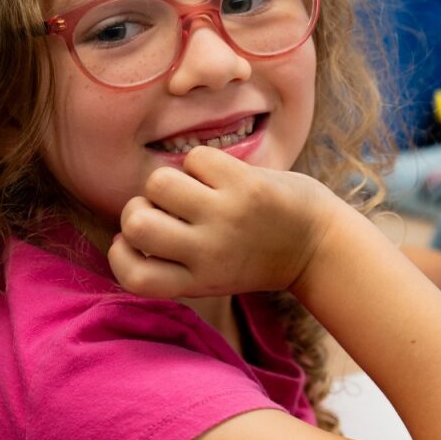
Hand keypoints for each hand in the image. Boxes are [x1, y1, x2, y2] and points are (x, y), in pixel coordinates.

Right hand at [108, 146, 342, 298]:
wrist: (320, 244)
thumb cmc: (255, 254)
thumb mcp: (213, 274)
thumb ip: (175, 259)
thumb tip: (130, 223)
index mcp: (197, 281)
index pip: (133, 278)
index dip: (120, 255)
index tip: (133, 244)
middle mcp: (208, 253)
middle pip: (136, 224)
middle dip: (138, 207)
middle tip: (163, 209)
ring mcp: (226, 216)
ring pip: (159, 183)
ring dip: (169, 180)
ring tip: (193, 188)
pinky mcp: (245, 185)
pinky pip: (195, 158)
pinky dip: (202, 162)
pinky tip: (222, 176)